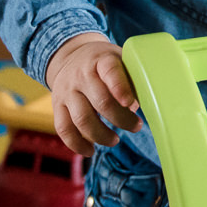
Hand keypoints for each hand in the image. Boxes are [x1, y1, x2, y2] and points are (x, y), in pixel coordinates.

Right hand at [44, 32, 142, 155]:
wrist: (71, 57)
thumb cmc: (104, 63)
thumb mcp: (119, 60)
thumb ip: (132, 78)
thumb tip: (151, 104)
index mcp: (101, 60)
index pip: (110, 71)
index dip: (121, 89)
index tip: (132, 104)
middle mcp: (81, 75)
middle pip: (100, 102)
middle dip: (121, 120)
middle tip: (136, 126)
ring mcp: (66, 91)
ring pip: (82, 120)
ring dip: (101, 136)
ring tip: (115, 140)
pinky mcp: (56, 106)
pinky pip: (64, 129)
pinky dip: (77, 144)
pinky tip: (91, 150)